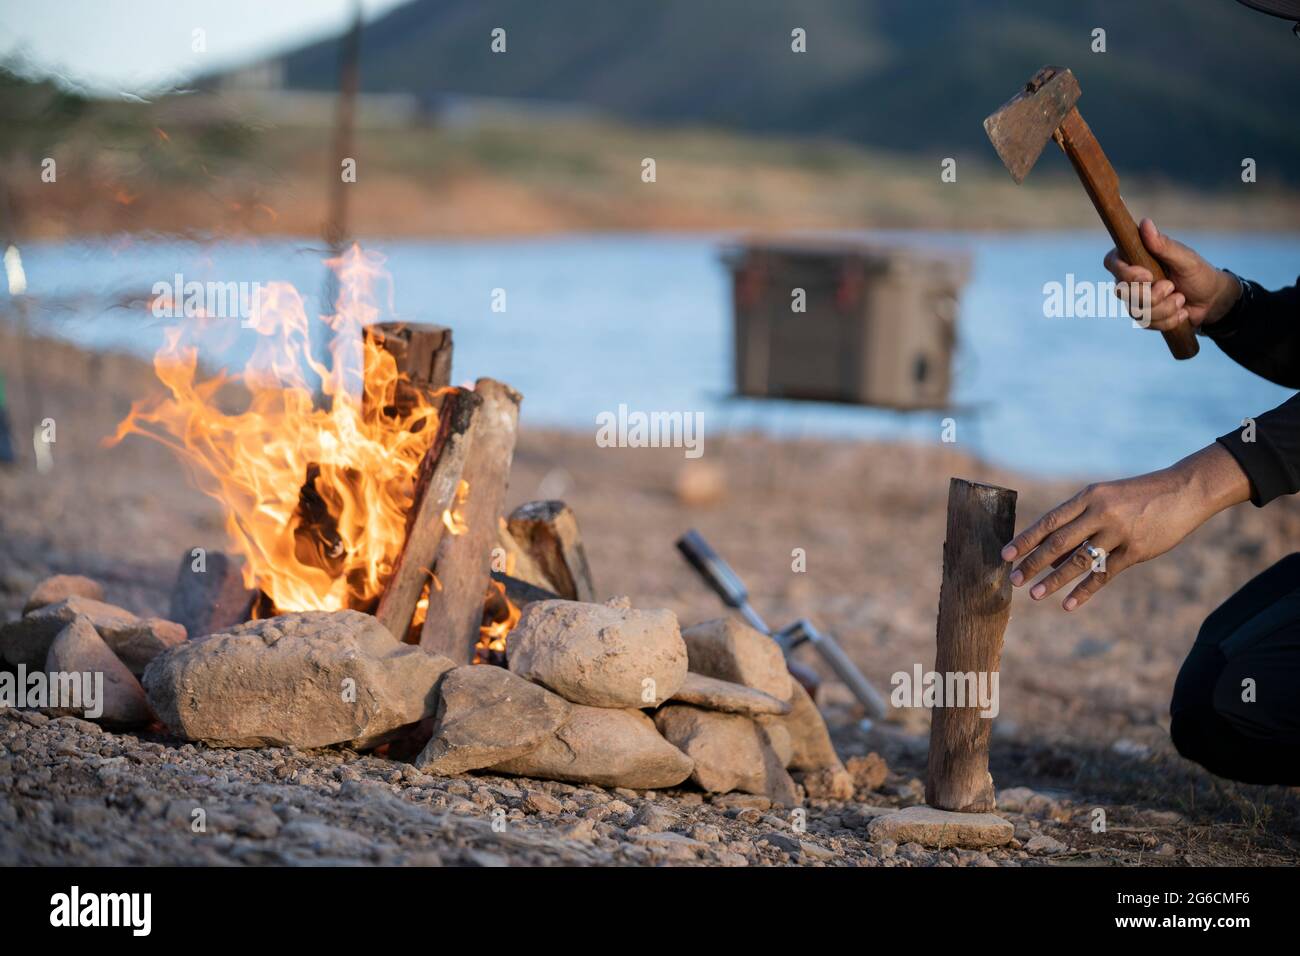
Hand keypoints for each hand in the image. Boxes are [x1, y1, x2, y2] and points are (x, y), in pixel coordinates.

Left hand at [1000, 444, 1250, 610]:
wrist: (1184, 490)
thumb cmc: (1138, 496)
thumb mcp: (1105, 498)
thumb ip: (1079, 522)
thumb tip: (1050, 555)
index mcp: (1088, 497)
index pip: (1049, 521)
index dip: (1026, 539)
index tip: (1006, 554)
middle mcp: (1101, 513)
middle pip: (1058, 542)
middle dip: (1033, 562)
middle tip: (1013, 579)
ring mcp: (1119, 533)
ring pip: (1079, 561)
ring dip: (1054, 580)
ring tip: (1034, 595)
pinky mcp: (1136, 551)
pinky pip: (1104, 575)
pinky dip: (1084, 591)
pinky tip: (1068, 604)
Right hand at [1104, 218, 1240, 332]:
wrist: (1212, 301)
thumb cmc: (1199, 274)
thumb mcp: (1185, 259)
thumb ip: (1164, 245)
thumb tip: (1145, 223)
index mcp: (1137, 258)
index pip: (1112, 262)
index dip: (1124, 272)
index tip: (1147, 276)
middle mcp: (1131, 279)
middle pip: (1122, 292)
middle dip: (1152, 296)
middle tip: (1172, 287)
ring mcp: (1136, 299)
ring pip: (1137, 311)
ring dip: (1165, 308)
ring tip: (1181, 300)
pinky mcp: (1144, 316)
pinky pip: (1147, 323)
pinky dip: (1168, 320)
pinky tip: (1181, 312)